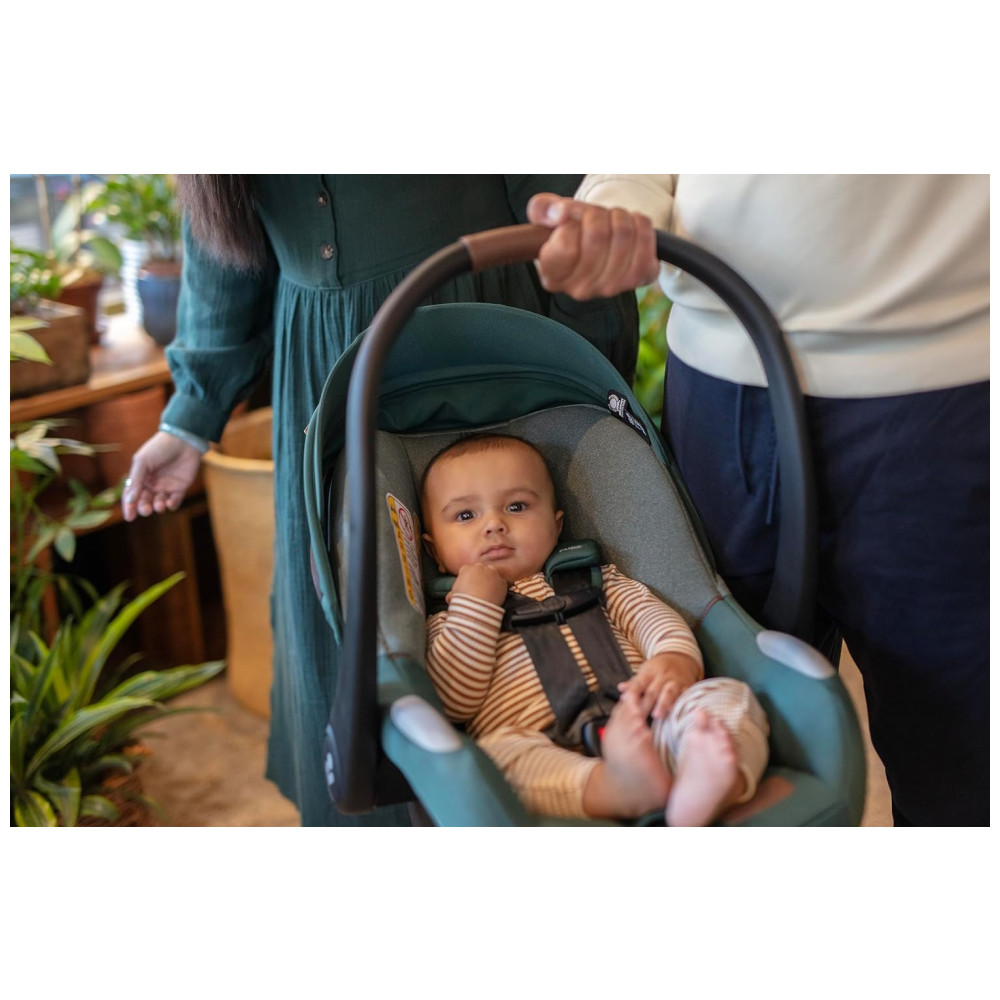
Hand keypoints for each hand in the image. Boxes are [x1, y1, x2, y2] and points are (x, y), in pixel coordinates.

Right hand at [122, 431, 202, 521]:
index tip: (129, 518)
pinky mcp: (180, 488)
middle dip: (144, 508)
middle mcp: (152, 483)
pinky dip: (171, 505)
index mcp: (140, 477)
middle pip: (145, 501)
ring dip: (158, 507)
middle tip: (146, 510)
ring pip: (159, 504)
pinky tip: (170, 502)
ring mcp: (166, 486)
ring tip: (159, 504)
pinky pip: (174, 501)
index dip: (129, 506)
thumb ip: (136, 480)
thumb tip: (130, 500)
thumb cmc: (159, 448)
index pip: (132, 495)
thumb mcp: (142, 461)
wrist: (183, 440)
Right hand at [447, 563, 507, 606]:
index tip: (468, 585)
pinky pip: (501, 583)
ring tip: (487, 591)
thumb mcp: (452, 597)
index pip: (466, 569)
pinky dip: (499, 588)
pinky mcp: (502, 582)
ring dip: (490, 579)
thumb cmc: (463, 602)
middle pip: (480, 568)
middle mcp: (480, 568)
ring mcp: (493, 574)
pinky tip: (495, 595)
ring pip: (492, 573)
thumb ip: (452, 593)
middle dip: (479, 576)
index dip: (467, 577)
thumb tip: (451, 596)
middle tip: (478, 587)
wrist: (477, 608)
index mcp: (466, 569)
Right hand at [526, 192, 659, 299]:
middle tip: (595, 217)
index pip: (565, 243)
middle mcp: (581, 289)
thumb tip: (559, 213)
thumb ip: (542, 209)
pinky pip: (646, 238)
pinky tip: (631, 227)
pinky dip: (640, 223)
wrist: (600, 249)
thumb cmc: (571, 232)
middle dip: (597, 213)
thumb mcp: (548, 218)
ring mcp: (612, 287)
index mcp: (553, 276)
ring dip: (618, 215)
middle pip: (598, 233)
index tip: (572, 221)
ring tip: (612, 221)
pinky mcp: (640, 278)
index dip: (571, 220)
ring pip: (623, 232)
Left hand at [618, 652, 700, 719]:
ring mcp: (675, 681)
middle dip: (645, 705)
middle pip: (652, 692)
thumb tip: (621, 688)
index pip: (638, 683)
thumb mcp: (645, 671)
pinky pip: (684, 695)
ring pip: (668, 693)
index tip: (626, 703)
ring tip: (657, 715)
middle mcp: (662, 677)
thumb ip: (634, 682)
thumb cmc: (659, 667)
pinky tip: (676, 712)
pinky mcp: (687, 686)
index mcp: (649, 673)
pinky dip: (680, 703)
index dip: (632, 694)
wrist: (681, 657)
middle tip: (638, 718)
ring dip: (662, 705)